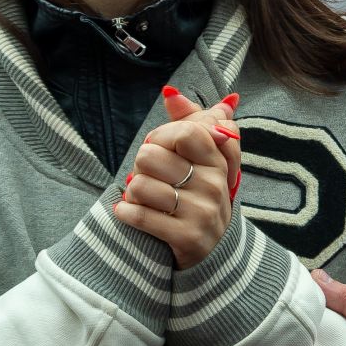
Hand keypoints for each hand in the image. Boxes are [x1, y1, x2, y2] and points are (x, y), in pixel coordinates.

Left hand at [114, 88, 240, 268]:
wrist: (213, 250)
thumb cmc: (200, 195)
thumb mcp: (203, 158)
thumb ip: (191, 121)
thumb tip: (171, 94)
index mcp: (218, 160)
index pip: (184, 132)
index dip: (160, 136)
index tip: (158, 147)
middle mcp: (214, 185)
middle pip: (152, 156)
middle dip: (141, 166)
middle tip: (149, 177)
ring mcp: (202, 212)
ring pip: (141, 186)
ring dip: (132, 192)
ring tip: (141, 197)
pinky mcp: (187, 237)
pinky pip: (140, 215)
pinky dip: (126, 212)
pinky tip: (128, 211)